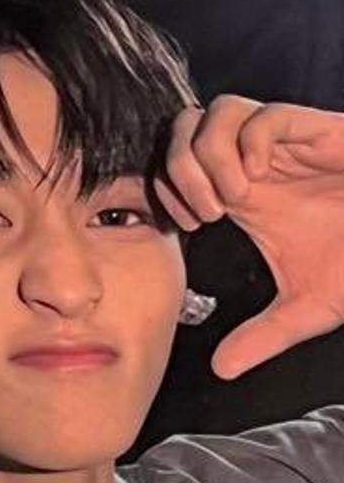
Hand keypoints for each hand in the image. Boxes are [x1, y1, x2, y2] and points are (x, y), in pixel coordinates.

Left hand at [157, 96, 343, 378]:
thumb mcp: (307, 307)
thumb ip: (263, 336)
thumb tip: (223, 370)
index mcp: (240, 197)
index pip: (175, 168)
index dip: (168, 192)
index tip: (191, 228)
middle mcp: (252, 163)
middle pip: (184, 128)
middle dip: (179, 169)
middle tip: (207, 214)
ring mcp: (281, 144)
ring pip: (217, 112)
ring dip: (210, 157)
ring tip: (234, 199)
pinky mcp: (315, 130)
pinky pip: (264, 113)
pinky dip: (250, 141)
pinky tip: (261, 177)